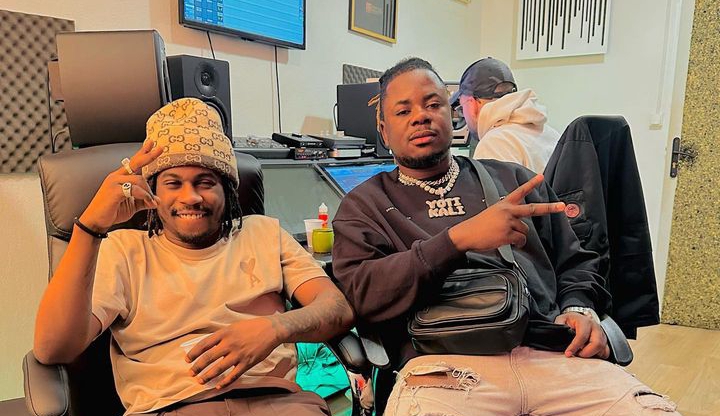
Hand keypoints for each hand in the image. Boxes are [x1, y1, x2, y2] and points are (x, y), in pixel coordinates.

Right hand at [79, 140, 163, 231]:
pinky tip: (148, 202)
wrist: (95, 222)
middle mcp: (116, 177)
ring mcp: (114, 182)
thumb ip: (143, 200)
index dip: (142, 152)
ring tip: (153, 202)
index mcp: (120, 178)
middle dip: (149, 155)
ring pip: (138, 180)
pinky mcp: (114, 191)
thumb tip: (157, 200)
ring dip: (149, 192)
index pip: (133, 162)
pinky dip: (144, 195)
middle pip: (135, 163)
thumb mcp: (131, 205)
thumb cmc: (111, 211)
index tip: (151, 143)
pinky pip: (134, 189)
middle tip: (160, 148)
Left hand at [186, 317, 279, 389]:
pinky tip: (218, 386)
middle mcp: (230, 343)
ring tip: (200, 381)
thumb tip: (208, 346)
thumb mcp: (233, 326)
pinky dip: (225, 382)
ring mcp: (238, 354)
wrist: (271, 330)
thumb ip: (221, 336)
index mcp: (225, 333)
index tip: (187, 359)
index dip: (194, 352)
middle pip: (208, 357)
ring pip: (219, 368)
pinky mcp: (247, 362)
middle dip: (197, 367)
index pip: (204, 344)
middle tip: (191, 373)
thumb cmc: (251, 327)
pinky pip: (233, 375)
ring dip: (207, 376)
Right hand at [449, 174, 565, 251]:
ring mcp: (508, 222)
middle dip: (549, 208)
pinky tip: (506, 241)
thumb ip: (508, 216)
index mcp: (504, 204)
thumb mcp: (492, 214)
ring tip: (504, 236)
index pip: (519, 192)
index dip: (531, 184)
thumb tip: (520, 228)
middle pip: (533, 209)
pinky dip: (517, 244)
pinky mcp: (507, 234)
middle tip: (561, 206)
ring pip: (525, 231)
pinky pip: (520, 240)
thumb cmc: (479, 226)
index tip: (541, 176)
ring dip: (518, 236)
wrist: (466, 234)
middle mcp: (508, 211)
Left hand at [555, 312, 609, 358]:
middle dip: (586, 353)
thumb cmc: (571, 320)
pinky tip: (588, 355)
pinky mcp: (605, 341)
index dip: (574, 346)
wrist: (579, 318)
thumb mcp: (562, 319)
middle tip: (577, 354)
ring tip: (581, 353)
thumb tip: (557, 332)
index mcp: (585, 322)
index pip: (582, 336)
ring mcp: (602, 335)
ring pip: (602, 349)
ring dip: (592, 355)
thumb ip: (559, 325)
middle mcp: (596, 328)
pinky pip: (605, 352)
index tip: (568, 354)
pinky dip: (598, 356)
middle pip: (597, 344)